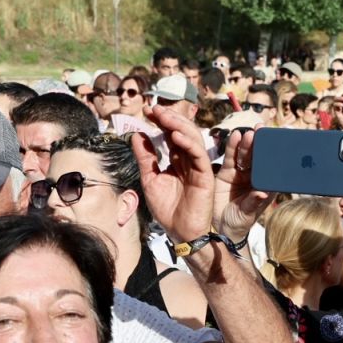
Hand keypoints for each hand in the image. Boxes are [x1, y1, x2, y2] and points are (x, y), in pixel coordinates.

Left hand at [132, 103, 213, 241]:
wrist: (180, 233)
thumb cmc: (167, 210)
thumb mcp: (150, 180)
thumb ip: (145, 158)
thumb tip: (136, 135)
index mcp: (177, 160)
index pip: (170, 134)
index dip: (161, 121)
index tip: (146, 111)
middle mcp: (189, 160)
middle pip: (183, 132)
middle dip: (168, 118)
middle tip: (154, 109)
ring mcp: (198, 167)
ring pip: (193, 138)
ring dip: (178, 125)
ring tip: (164, 117)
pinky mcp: (206, 176)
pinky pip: (199, 155)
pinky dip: (188, 143)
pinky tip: (175, 135)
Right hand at [213, 129, 272, 237]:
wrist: (221, 227)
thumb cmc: (240, 222)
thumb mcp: (248, 214)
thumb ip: (254, 202)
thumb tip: (262, 193)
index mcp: (265, 185)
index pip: (272, 167)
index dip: (276, 154)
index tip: (279, 141)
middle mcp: (254, 176)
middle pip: (258, 157)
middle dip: (260, 143)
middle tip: (261, 130)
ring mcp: (241, 173)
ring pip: (245, 155)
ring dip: (247, 144)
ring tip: (249, 134)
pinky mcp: (227, 172)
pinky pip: (231, 157)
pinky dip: (233, 146)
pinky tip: (235, 136)